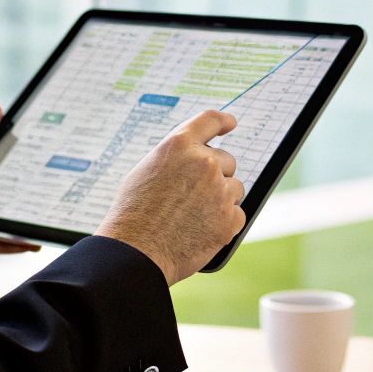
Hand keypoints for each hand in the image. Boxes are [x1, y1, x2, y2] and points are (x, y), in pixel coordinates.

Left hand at [0, 103, 40, 266]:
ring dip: (32, 219)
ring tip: (56, 213)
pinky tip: (36, 241)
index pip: (11, 164)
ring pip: (13, 220)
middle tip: (66, 182)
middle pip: (17, 192)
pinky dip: (18, 244)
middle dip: (39, 189)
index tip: (56, 150)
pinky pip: (1, 245)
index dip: (31, 158)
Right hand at [96, 110, 246, 284]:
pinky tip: (201, 229)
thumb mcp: (148, 170)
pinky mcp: (229, 219)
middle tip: (193, 195)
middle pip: (227, 161)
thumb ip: (177, 158)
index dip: (223, 121)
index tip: (230, 123)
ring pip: (235, 188)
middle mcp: (204, 162)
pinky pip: (238, 214)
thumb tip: (196, 158)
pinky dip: (225, 222)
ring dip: (221, 198)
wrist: (136, 251)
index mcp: (180, 145)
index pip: (210, 120)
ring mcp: (220, 191)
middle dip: (216, 175)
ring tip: (193, 215)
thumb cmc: (134, 213)